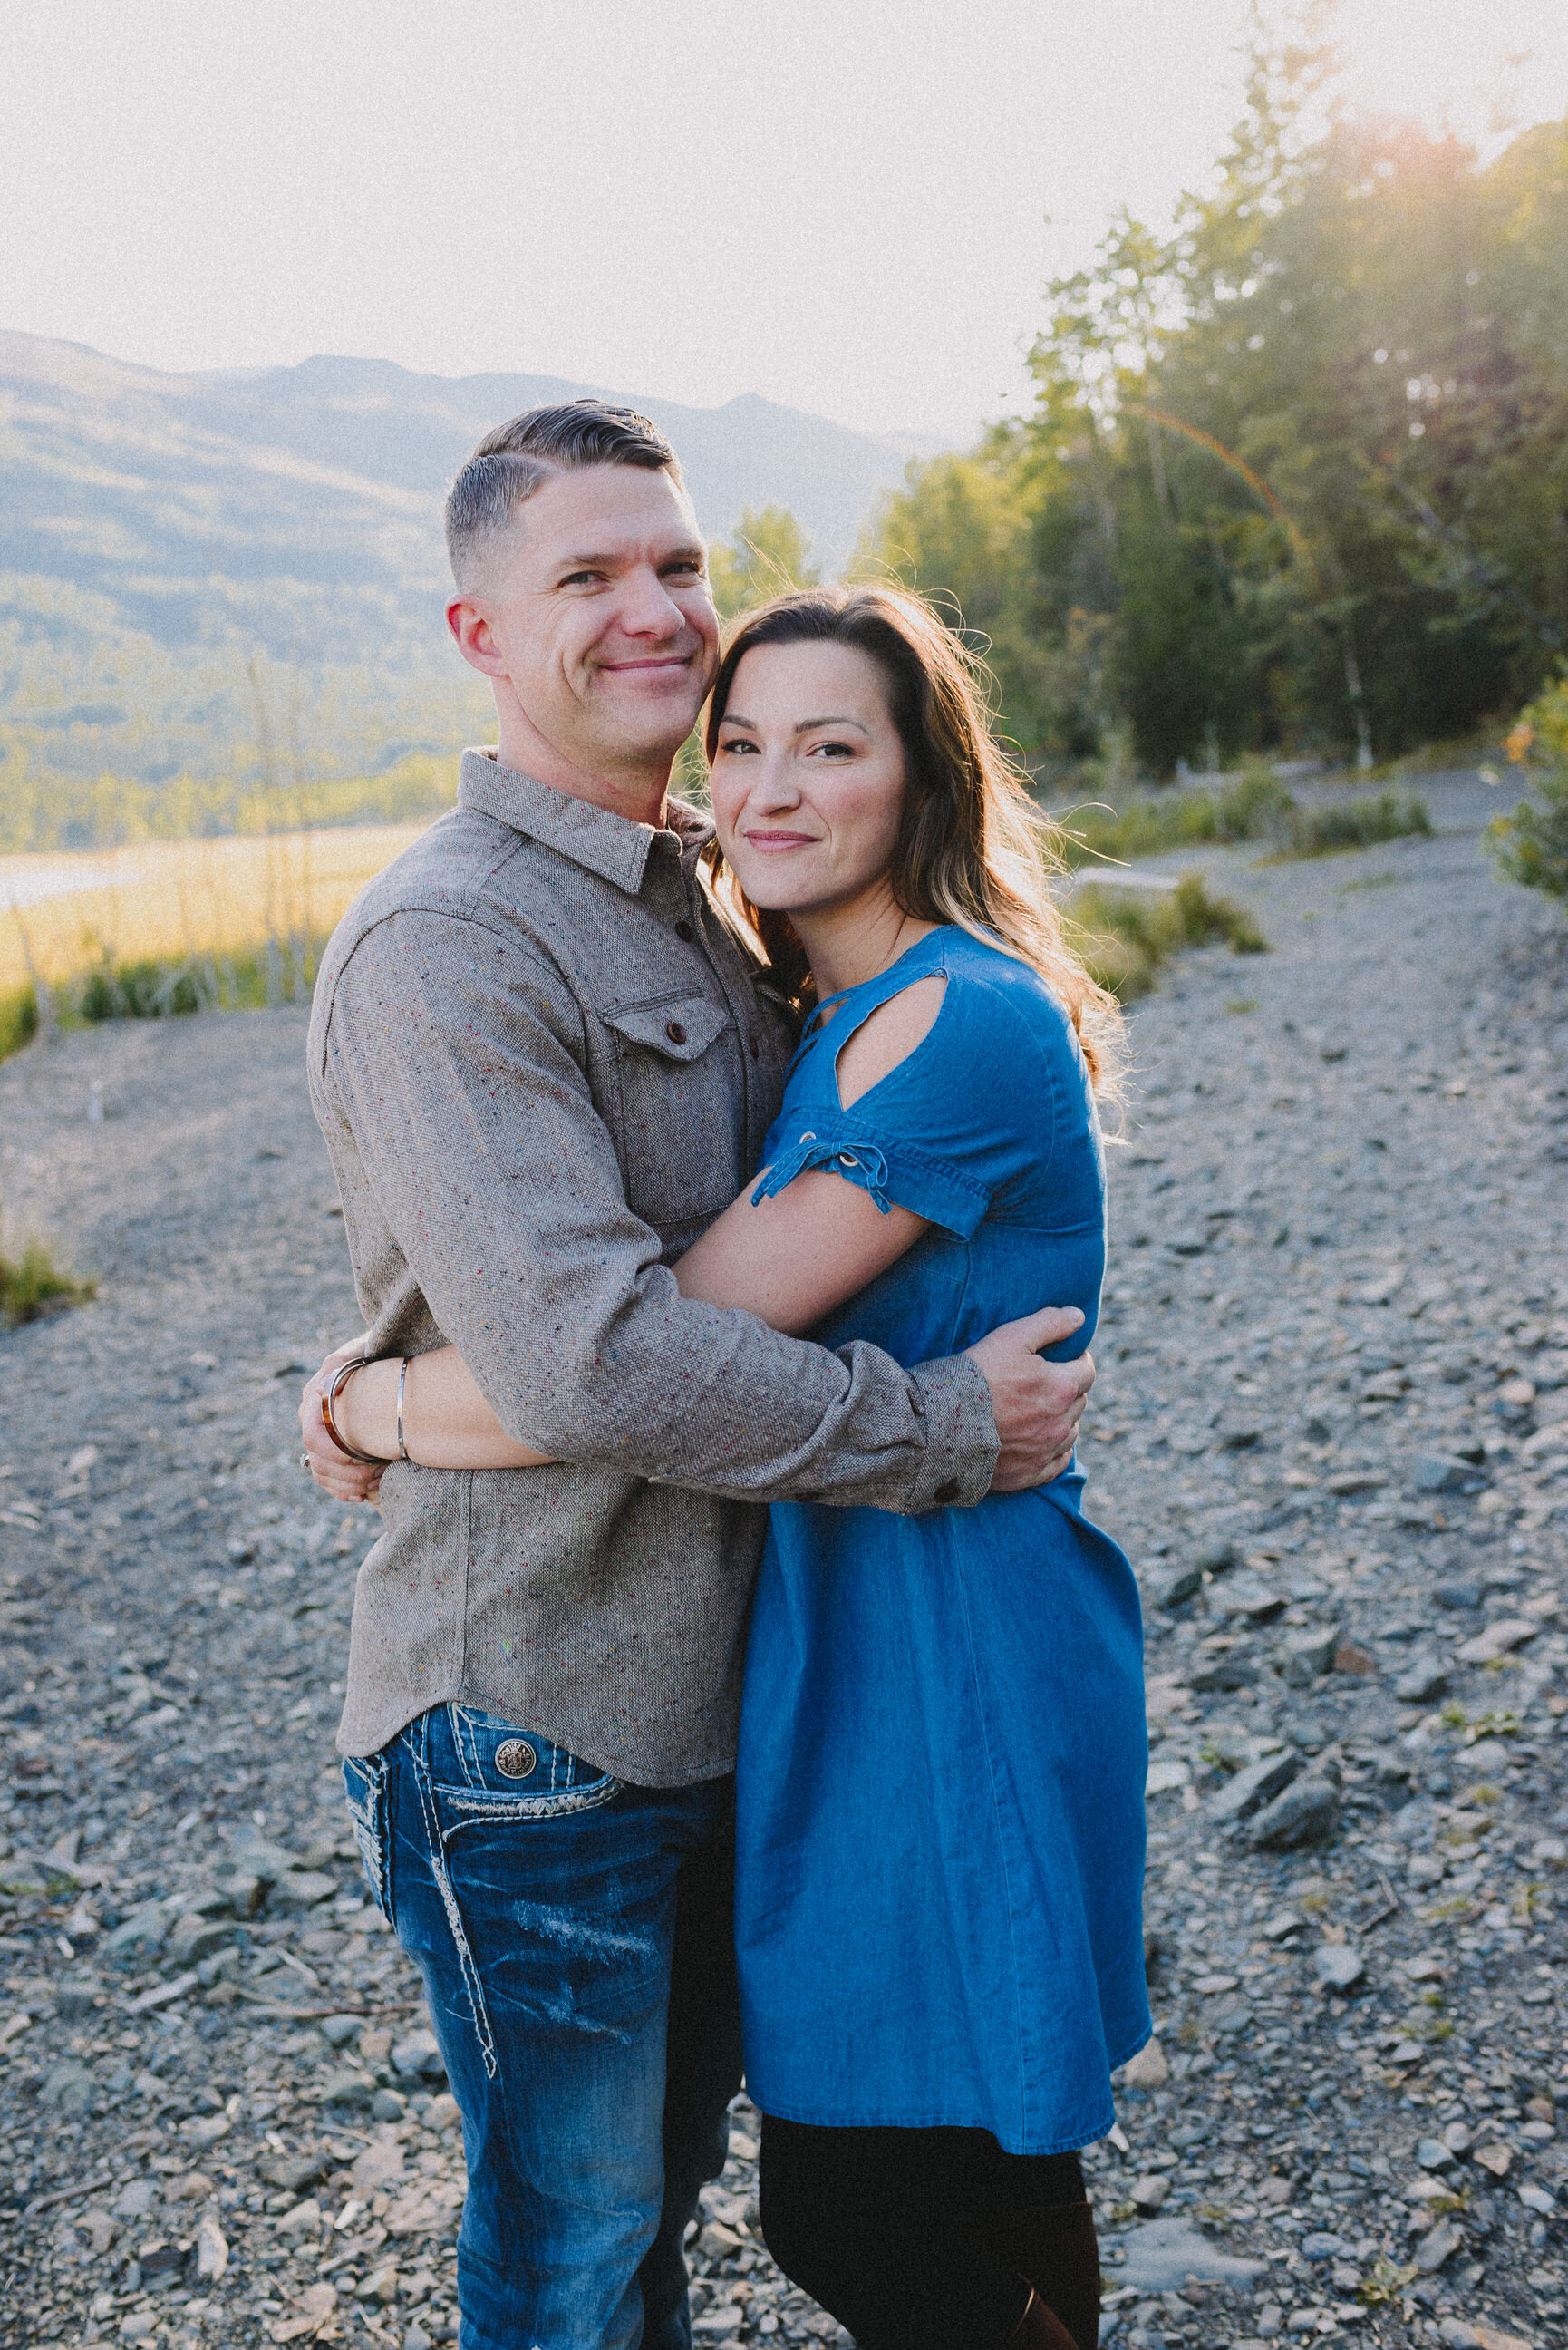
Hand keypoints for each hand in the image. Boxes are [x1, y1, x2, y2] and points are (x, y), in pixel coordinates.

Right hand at [300, 1341, 384, 1506]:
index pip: (312, 1436)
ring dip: (349, 1483)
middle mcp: (310, 1419)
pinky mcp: (329, 1449)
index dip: (336, 1452)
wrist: (378, 1361)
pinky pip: (326, 1479)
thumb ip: (345, 1361)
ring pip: (322, 1473)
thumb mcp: (361, 1351)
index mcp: (313, 1398)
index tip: (364, 1456)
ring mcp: (319, 1436)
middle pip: (318, 1459)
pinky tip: (362, 1495)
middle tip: (378, 1472)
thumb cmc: (373, 1354)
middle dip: (348, 1472)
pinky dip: (342, 1491)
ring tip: (377, 1481)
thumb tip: (326, 1382)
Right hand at [965, 1307, 1092, 1492]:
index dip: (1077, 1360)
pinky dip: (1054, 1451)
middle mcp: (1061, 1423)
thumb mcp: (1010, 1337)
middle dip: (1067, 1388)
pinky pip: (1057, 1463)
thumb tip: (1079, 1316)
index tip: (1063, 1358)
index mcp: (1061, 1388)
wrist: (941, 1424)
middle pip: (1079, 1400)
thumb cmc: (976, 1376)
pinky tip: (1041, 1441)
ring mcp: (1046, 1451)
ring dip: (1062, 1419)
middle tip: (1043, 1381)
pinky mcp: (1030, 1473)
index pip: (1087, 1371)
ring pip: (1070, 1431)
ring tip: (1038, 1409)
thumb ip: (1049, 1323)